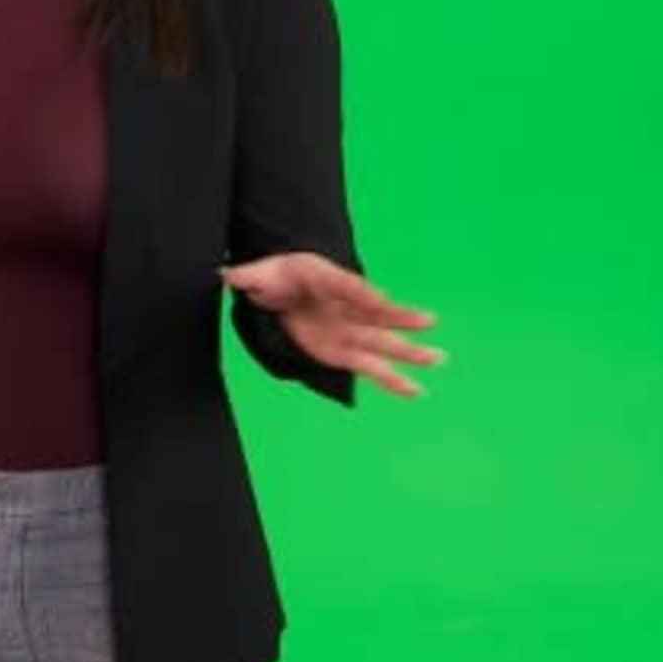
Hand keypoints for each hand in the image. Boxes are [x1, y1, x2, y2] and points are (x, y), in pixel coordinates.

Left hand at [220, 252, 443, 398]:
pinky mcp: (344, 349)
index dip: (366, 296)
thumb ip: (246, 276)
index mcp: (326, 278)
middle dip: (400, 318)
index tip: (382, 303)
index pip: (350, 288)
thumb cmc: (275, 271)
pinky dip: (392, 378)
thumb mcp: (259, 272)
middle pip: (376, 314)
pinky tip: (415, 391)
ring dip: (407, 352)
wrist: (284, 277)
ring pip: (381, 342)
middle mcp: (345, 305)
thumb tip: (224, 274)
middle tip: (429, 321)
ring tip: (438, 360)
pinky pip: (371, 364)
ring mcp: (348, 328)